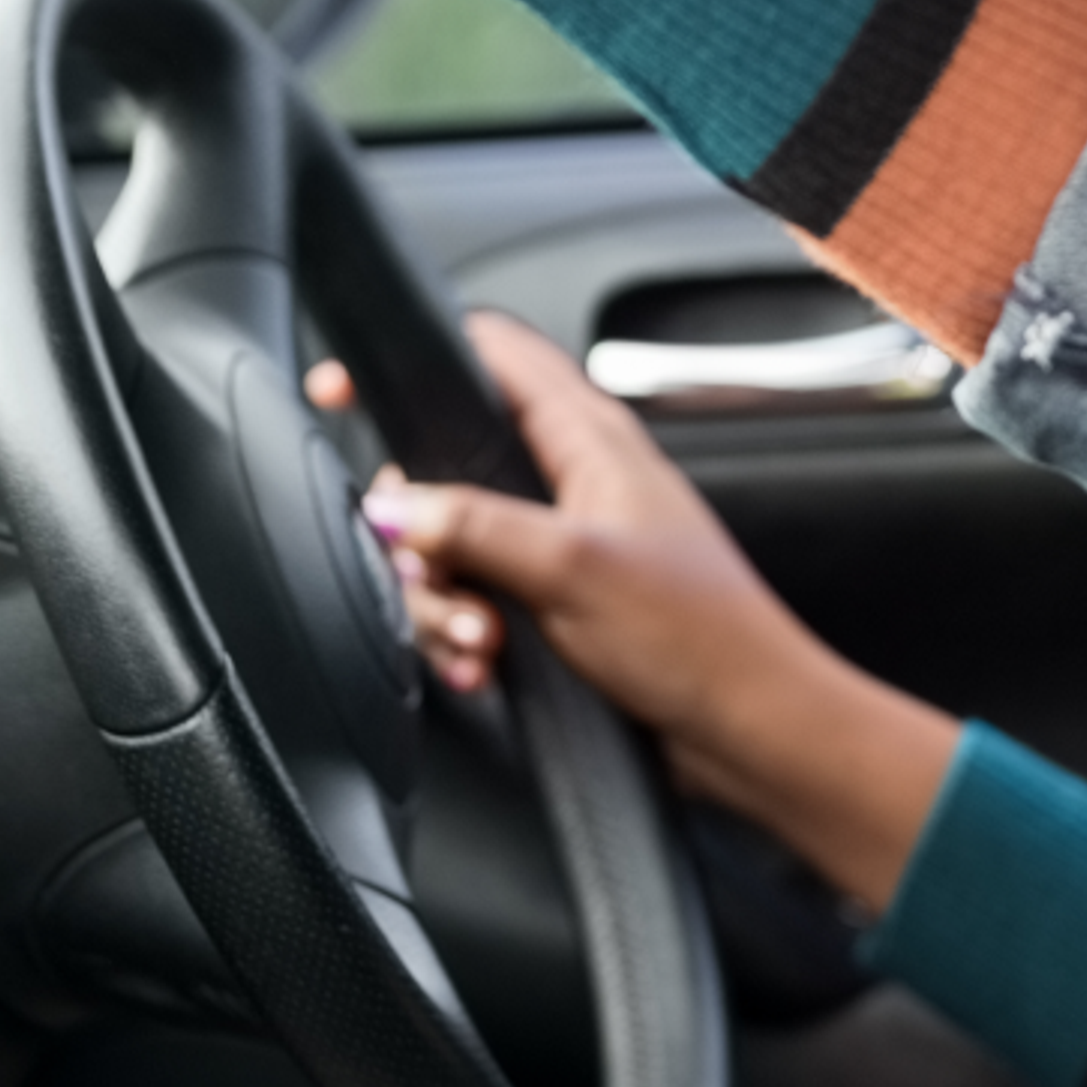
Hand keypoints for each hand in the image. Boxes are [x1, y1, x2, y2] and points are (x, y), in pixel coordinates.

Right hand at [311, 310, 957, 906]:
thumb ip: (474, 526)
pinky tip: (481, 670)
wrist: (746, 730)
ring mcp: (557, 547)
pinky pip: (471, 606)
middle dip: (418, 535)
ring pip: (447, 550)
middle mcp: (569, 483)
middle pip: (440, 470)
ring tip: (480, 645)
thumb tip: (391, 505)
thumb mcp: (571, 567)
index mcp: (588, 439)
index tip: (341, 395)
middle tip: (439, 583)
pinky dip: (461, 639)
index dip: (412, 362)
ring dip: (440, 603)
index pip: (489, 356)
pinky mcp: (551, 608)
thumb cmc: (698, 638)